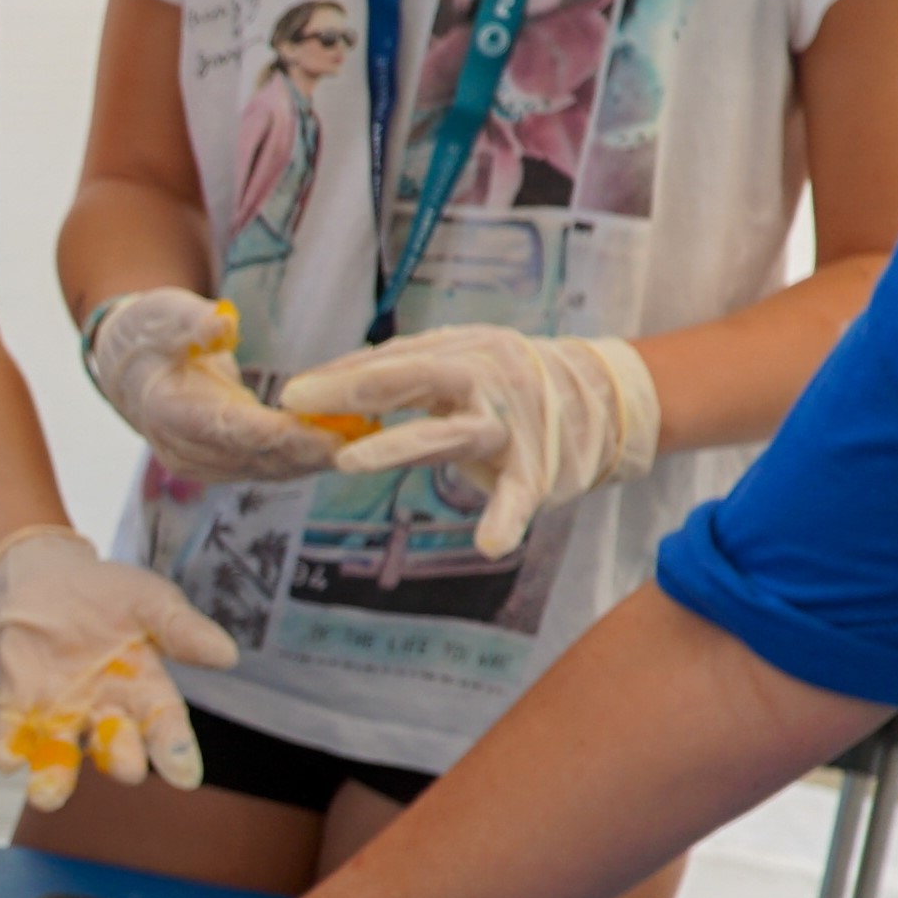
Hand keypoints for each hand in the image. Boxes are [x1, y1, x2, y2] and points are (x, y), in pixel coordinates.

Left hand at [0, 529, 237, 811]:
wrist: (45, 575)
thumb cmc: (108, 594)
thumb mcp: (150, 601)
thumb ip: (182, 629)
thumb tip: (227, 654)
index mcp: (144, 690)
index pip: (164, 725)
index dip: (175, 750)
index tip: (186, 777)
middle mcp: (104, 713)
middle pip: (116, 745)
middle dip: (121, 758)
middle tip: (128, 769)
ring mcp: (59, 714)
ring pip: (61, 756)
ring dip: (54, 778)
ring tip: (47, 796)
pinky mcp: (17, 707)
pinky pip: (12, 736)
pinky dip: (7, 749)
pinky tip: (5, 759)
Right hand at [80, 290, 340, 481]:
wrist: (130, 368)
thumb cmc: (150, 333)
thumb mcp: (164, 313)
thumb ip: (192, 321)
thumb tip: (221, 325)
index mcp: (167, 411)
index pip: (228, 429)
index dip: (277, 434)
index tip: (321, 432)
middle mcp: (181, 449)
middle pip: (253, 458)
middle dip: (307, 452)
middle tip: (360, 439)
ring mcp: (199, 464)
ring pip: (263, 470)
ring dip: (311, 460)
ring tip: (361, 442)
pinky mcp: (219, 467)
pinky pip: (265, 468)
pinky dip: (301, 459)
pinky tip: (339, 446)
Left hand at [278, 326, 660, 561]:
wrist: (605, 400)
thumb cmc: (515, 384)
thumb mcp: (466, 362)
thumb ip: (412, 372)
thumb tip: (335, 382)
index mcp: (464, 353)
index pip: (394, 359)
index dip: (341, 374)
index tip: (292, 391)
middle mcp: (486, 380)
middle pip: (415, 378)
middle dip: (355, 390)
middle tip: (301, 405)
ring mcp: (510, 425)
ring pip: (449, 433)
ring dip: (396, 445)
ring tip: (347, 462)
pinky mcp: (536, 469)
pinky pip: (518, 496)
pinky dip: (506, 520)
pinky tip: (490, 545)